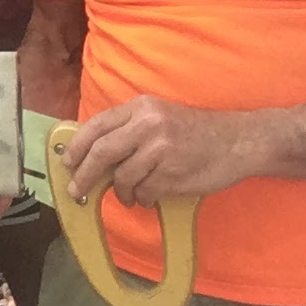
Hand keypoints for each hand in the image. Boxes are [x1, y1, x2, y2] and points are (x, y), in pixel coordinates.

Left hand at [63, 95, 261, 206]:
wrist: (238, 141)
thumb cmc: (195, 132)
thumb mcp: (158, 117)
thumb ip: (128, 129)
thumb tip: (90, 152)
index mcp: (140, 107)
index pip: (97, 125)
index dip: (77, 146)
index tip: (66, 163)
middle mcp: (148, 124)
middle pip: (101, 152)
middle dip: (84, 174)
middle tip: (76, 190)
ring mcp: (161, 148)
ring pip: (123, 177)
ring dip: (121, 192)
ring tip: (129, 196)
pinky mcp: (173, 173)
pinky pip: (144, 192)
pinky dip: (143, 198)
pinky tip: (150, 196)